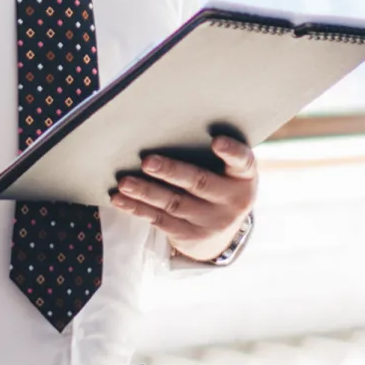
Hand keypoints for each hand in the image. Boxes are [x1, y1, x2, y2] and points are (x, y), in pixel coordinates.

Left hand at [107, 136, 257, 260]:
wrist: (223, 235)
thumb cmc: (220, 186)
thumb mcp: (229, 173)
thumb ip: (213, 157)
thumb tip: (167, 129)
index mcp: (244, 178)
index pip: (243, 161)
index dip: (231, 152)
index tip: (216, 142)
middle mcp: (232, 201)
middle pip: (199, 183)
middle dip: (172, 172)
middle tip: (147, 162)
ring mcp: (211, 222)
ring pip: (174, 203)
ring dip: (146, 191)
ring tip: (125, 182)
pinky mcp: (190, 235)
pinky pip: (160, 220)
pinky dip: (137, 208)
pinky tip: (120, 199)